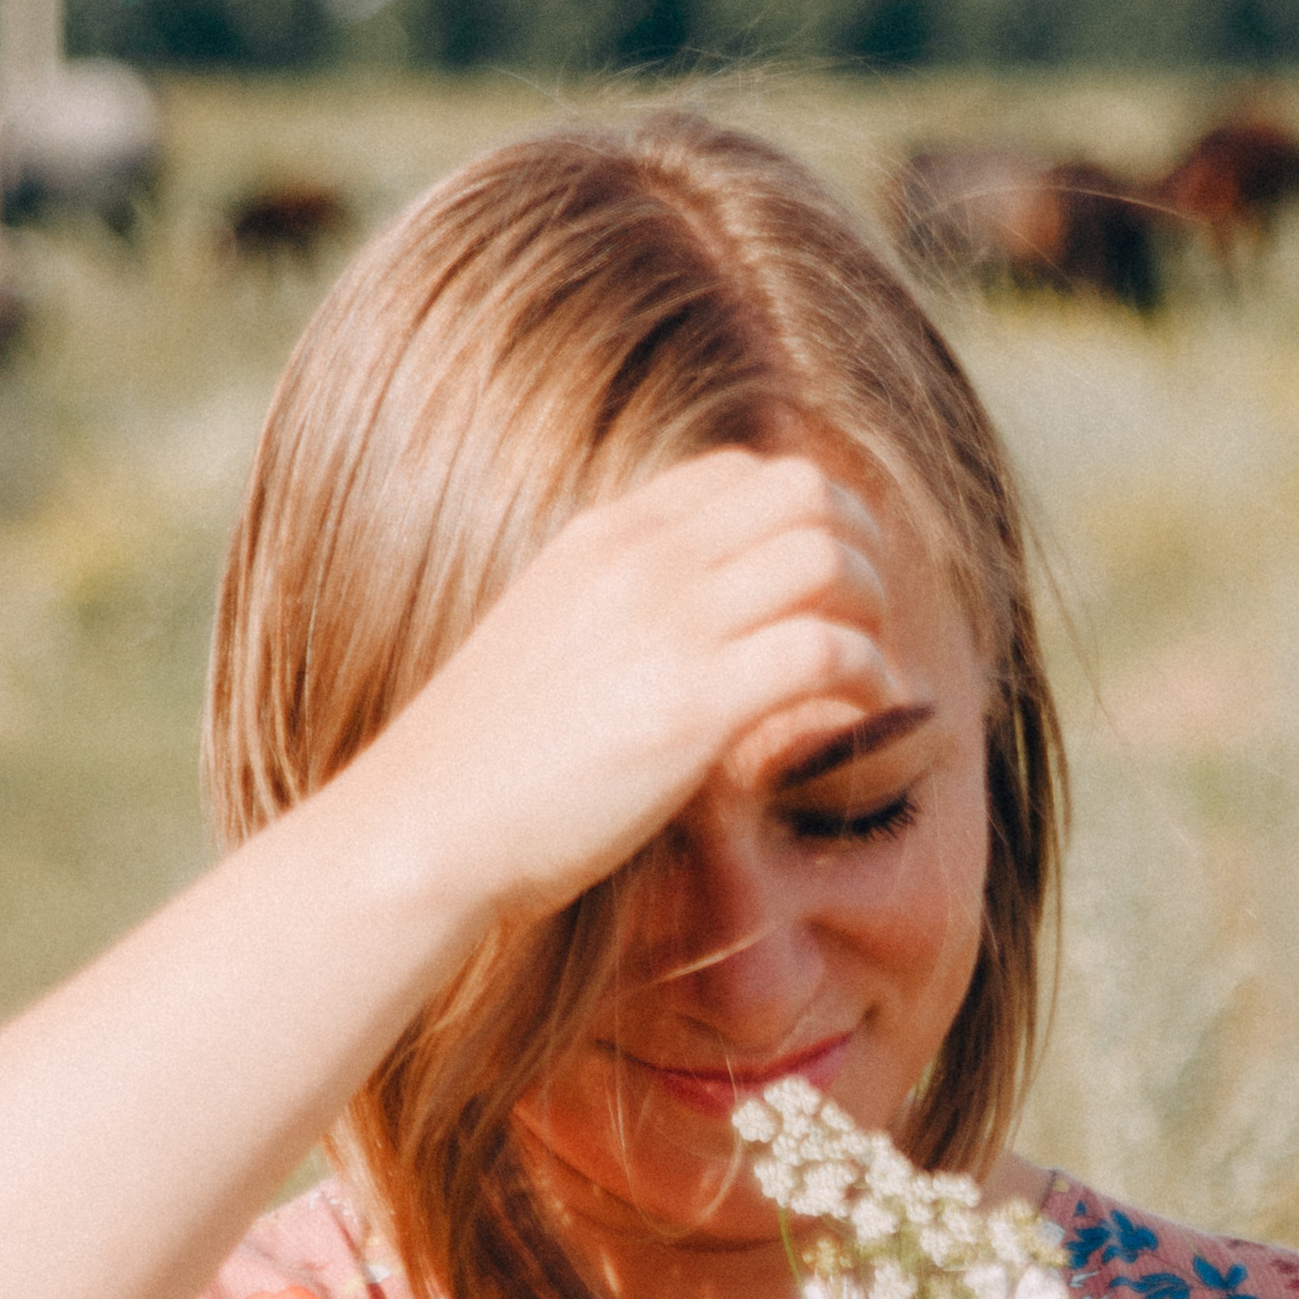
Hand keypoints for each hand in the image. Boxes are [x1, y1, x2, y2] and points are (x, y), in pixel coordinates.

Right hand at [370, 448, 899, 929]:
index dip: (802, 518)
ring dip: (872, 609)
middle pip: (803, 490)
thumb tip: (677, 634)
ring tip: (869, 672)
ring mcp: (669, 626)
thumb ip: (612, 612)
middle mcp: (641, 561)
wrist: (426, 826)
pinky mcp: (692, 706)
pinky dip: (868, 677)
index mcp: (603, 538)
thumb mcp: (542, 642)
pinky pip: (824, 651)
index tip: (821, 585)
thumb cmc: (480, 764)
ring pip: (828, 555)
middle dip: (859, 545)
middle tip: (866, 619)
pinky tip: (863, 718)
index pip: (737, 472)